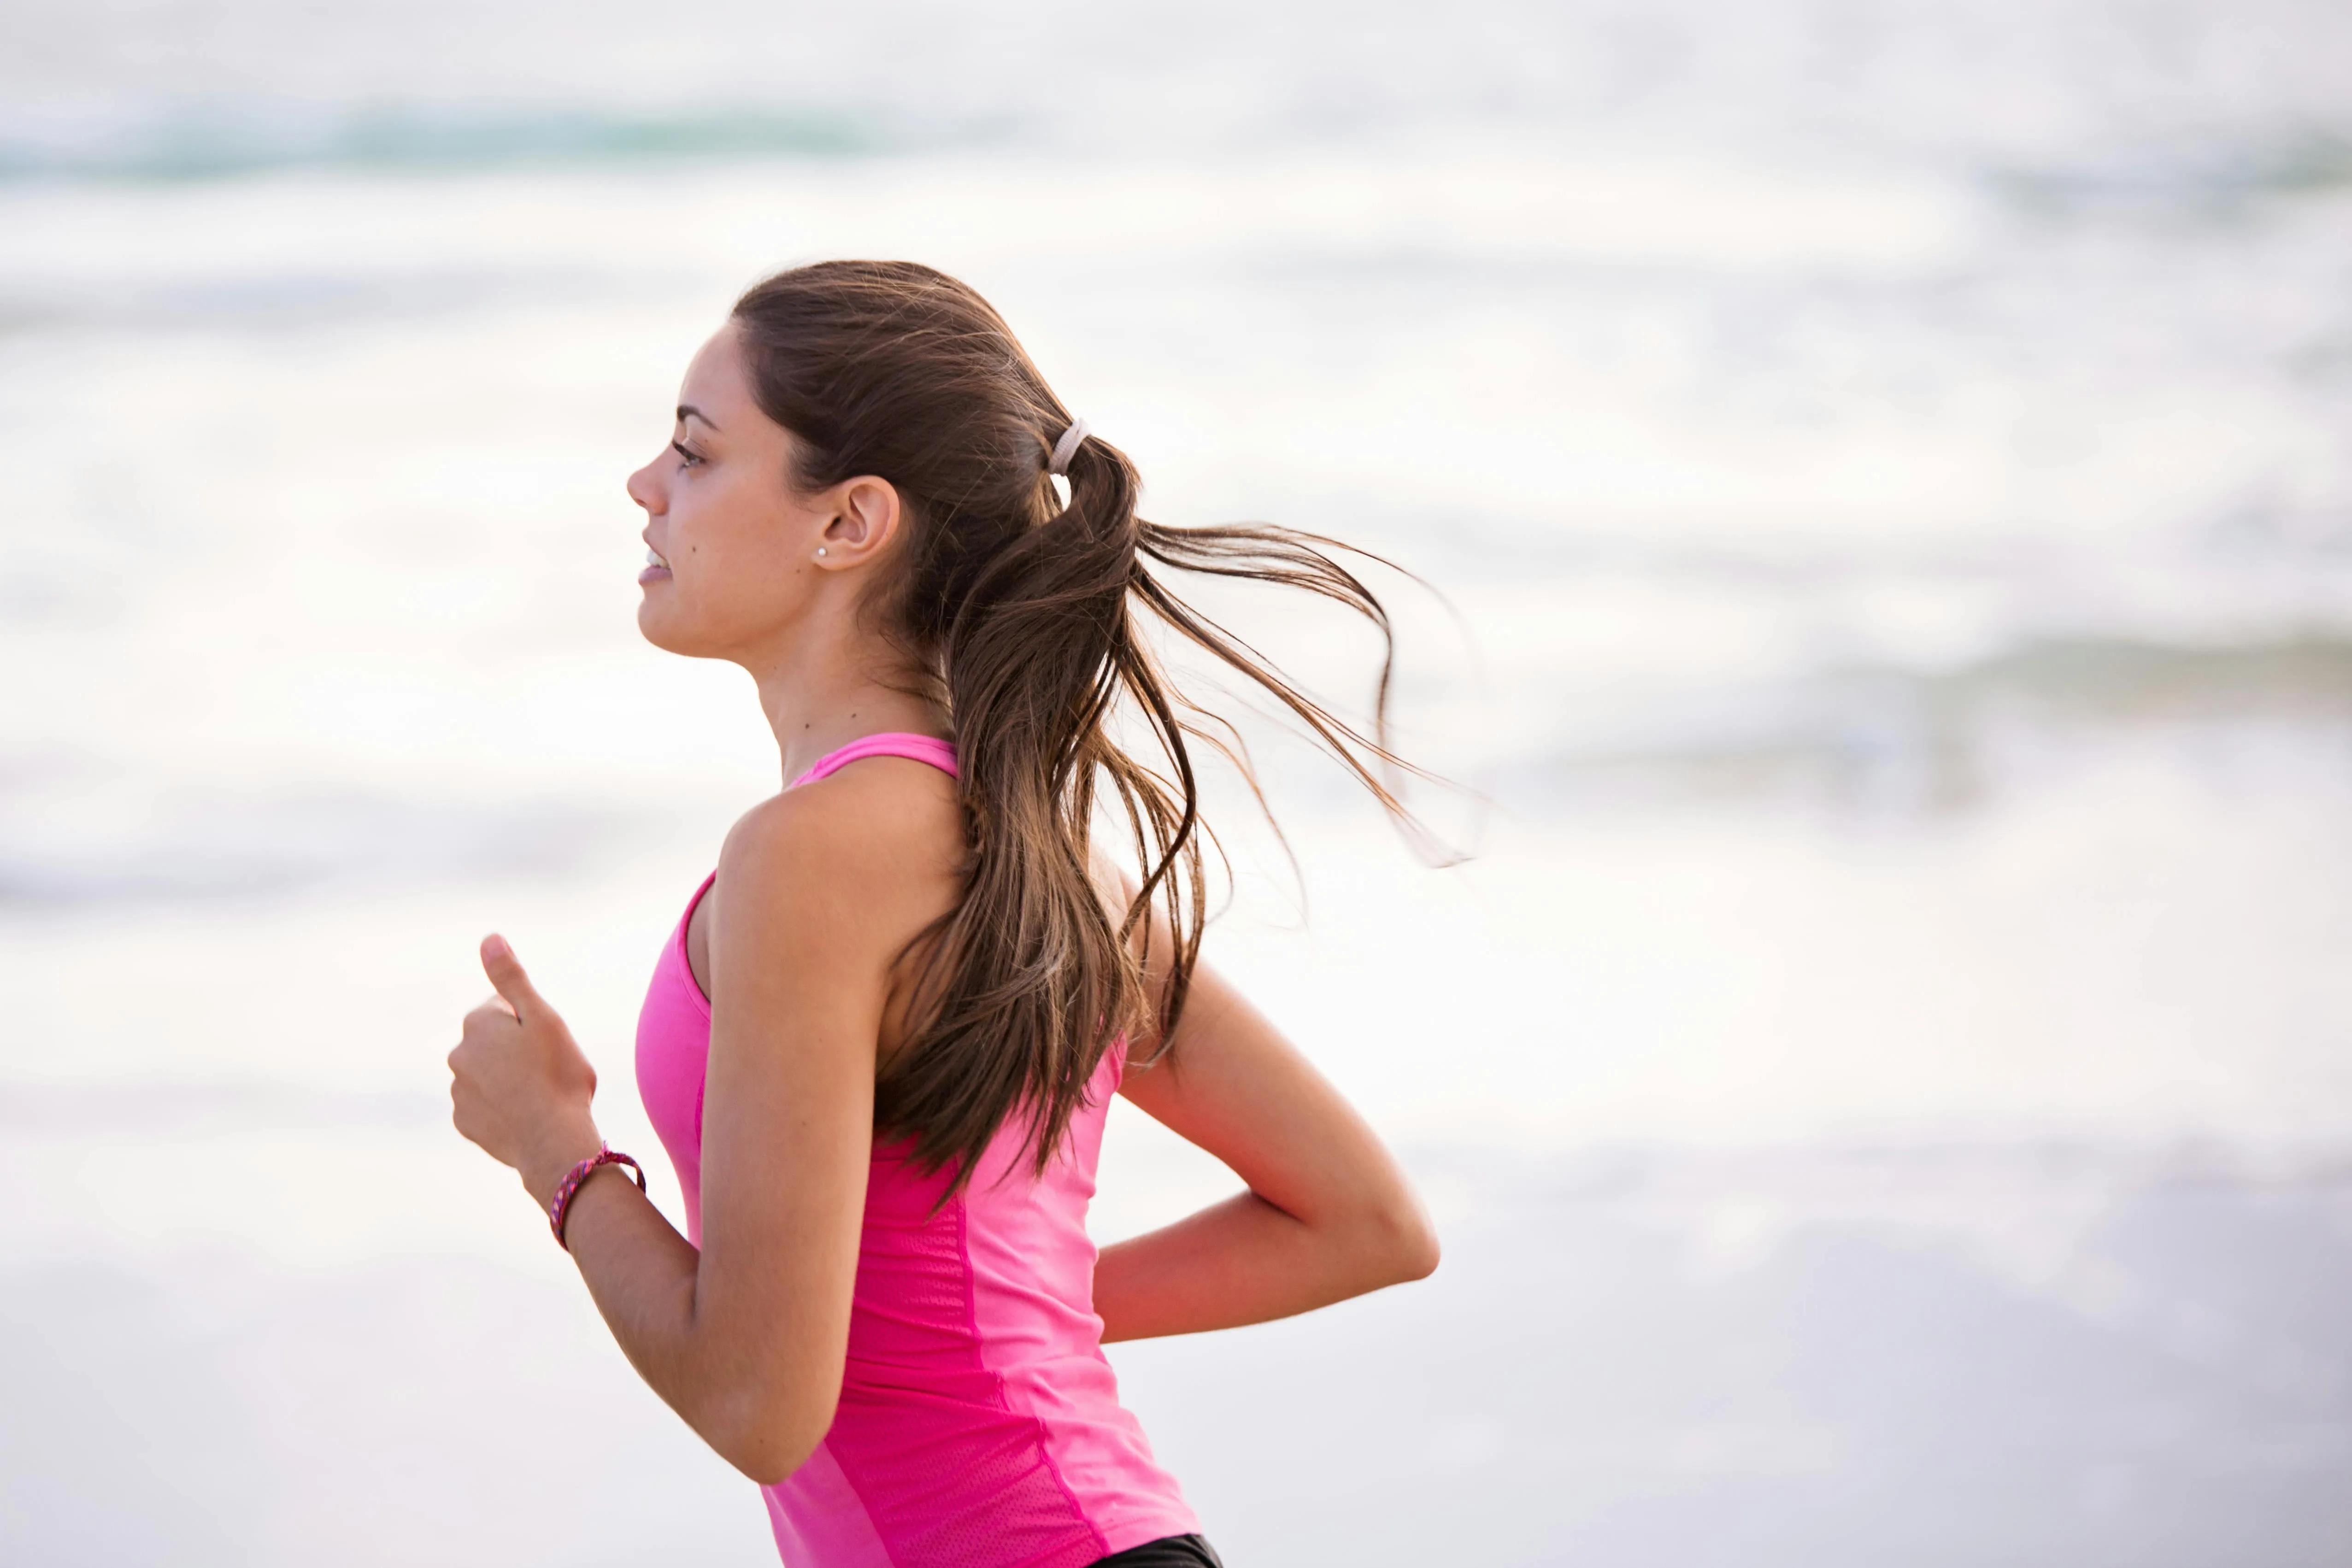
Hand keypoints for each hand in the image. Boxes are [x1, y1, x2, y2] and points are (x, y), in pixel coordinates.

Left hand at [448, 934, 602, 1206]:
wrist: (552, 1141)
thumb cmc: (557, 1075)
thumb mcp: (542, 1017)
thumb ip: (511, 978)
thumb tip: (489, 938)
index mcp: (477, 1024)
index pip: (504, 1008)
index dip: (531, 1022)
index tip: (548, 1041)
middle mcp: (458, 1055)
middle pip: (493, 1042)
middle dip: (516, 1049)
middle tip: (548, 1068)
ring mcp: (459, 1091)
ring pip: (488, 1074)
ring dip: (508, 1079)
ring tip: (540, 1094)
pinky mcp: (465, 1123)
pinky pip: (485, 1106)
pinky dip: (502, 1107)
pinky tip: (526, 1115)